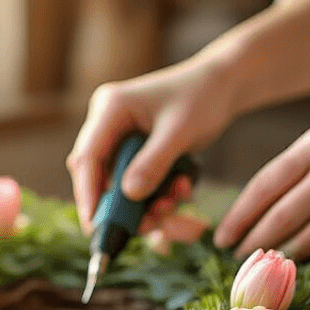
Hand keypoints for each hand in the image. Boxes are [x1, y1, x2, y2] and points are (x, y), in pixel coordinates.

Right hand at [66, 57, 236, 233]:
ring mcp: (120, 140)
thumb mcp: (180, 130)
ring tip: (179, 201)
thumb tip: (129, 195)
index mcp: (110, 108)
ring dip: (148, 204)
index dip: (88, 194)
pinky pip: (138, 185)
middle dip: (125, 206)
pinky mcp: (135, 154)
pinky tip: (183, 189)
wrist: (223, 84)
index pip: (87, 157)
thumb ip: (154, 163)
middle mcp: (108, 125)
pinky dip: (159, 197)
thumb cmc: (202, 96)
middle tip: (151, 225)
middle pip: (99, 178)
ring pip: (120, 187)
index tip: (96, 225)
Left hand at [214, 104, 309, 260]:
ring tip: (267, 266)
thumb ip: (300, 167)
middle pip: (280, 217)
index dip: (239, 216)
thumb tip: (258, 209)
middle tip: (236, 260)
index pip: (264, 185)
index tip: (222, 237)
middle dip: (253, 243)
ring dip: (282, 257)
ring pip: (307, 238)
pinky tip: (305, 263)